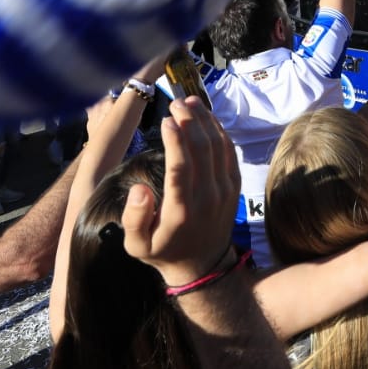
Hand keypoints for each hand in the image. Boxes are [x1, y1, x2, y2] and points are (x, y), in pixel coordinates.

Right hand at [121, 98, 240, 287]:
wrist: (203, 267)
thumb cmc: (164, 252)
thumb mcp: (137, 246)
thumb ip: (134, 218)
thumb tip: (139, 188)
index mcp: (182, 211)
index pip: (181, 169)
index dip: (176, 142)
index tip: (166, 120)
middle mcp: (207, 198)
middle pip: (202, 150)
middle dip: (190, 121)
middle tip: (175, 102)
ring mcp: (224, 191)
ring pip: (219, 147)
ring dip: (205, 121)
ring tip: (189, 101)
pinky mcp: (233, 186)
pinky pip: (229, 152)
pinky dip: (219, 131)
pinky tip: (206, 116)